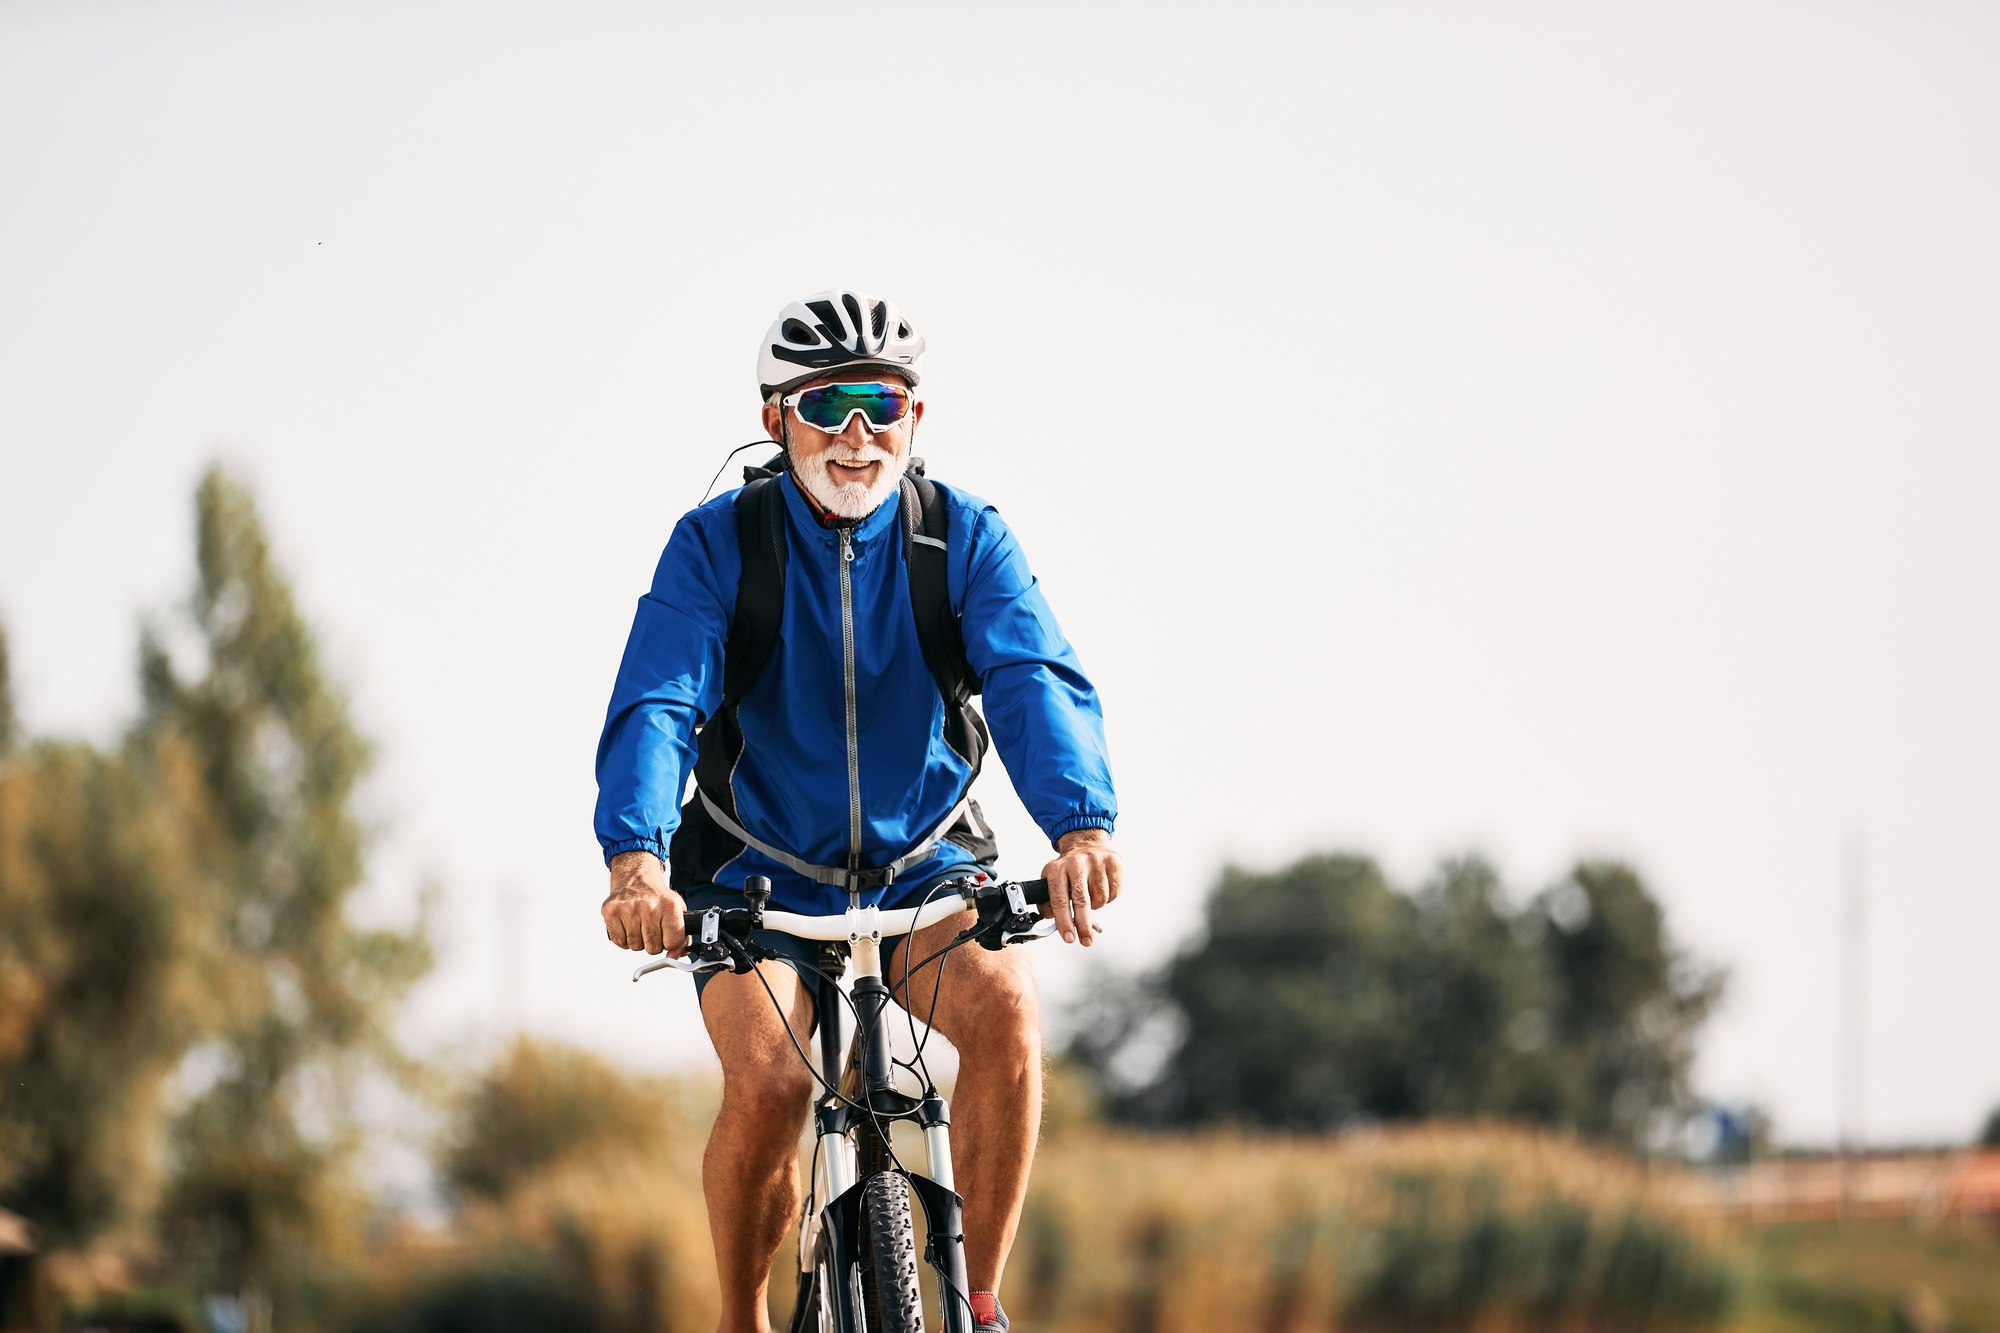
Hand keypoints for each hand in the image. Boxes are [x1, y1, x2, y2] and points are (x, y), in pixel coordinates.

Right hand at [602, 850, 686, 955]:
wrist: (637, 878)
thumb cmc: (658, 898)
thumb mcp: (677, 912)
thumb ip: (681, 937)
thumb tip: (674, 957)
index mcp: (670, 906)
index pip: (672, 943)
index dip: (670, 943)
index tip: (667, 935)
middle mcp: (649, 906)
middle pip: (653, 948)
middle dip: (654, 943)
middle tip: (652, 929)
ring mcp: (628, 908)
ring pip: (635, 946)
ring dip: (638, 940)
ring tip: (640, 925)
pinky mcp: (611, 911)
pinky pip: (620, 942)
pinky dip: (624, 938)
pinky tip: (628, 925)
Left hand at [1040, 827, 1121, 946]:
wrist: (1086, 842)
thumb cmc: (1068, 869)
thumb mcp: (1051, 881)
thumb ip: (1049, 903)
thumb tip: (1055, 924)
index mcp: (1056, 869)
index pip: (1059, 900)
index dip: (1064, 922)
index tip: (1069, 938)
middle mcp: (1075, 863)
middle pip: (1081, 901)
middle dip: (1083, 925)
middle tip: (1086, 941)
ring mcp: (1096, 861)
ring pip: (1100, 899)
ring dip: (1096, 906)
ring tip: (1090, 898)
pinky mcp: (1113, 862)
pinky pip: (1114, 893)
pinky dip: (1108, 898)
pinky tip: (1101, 889)